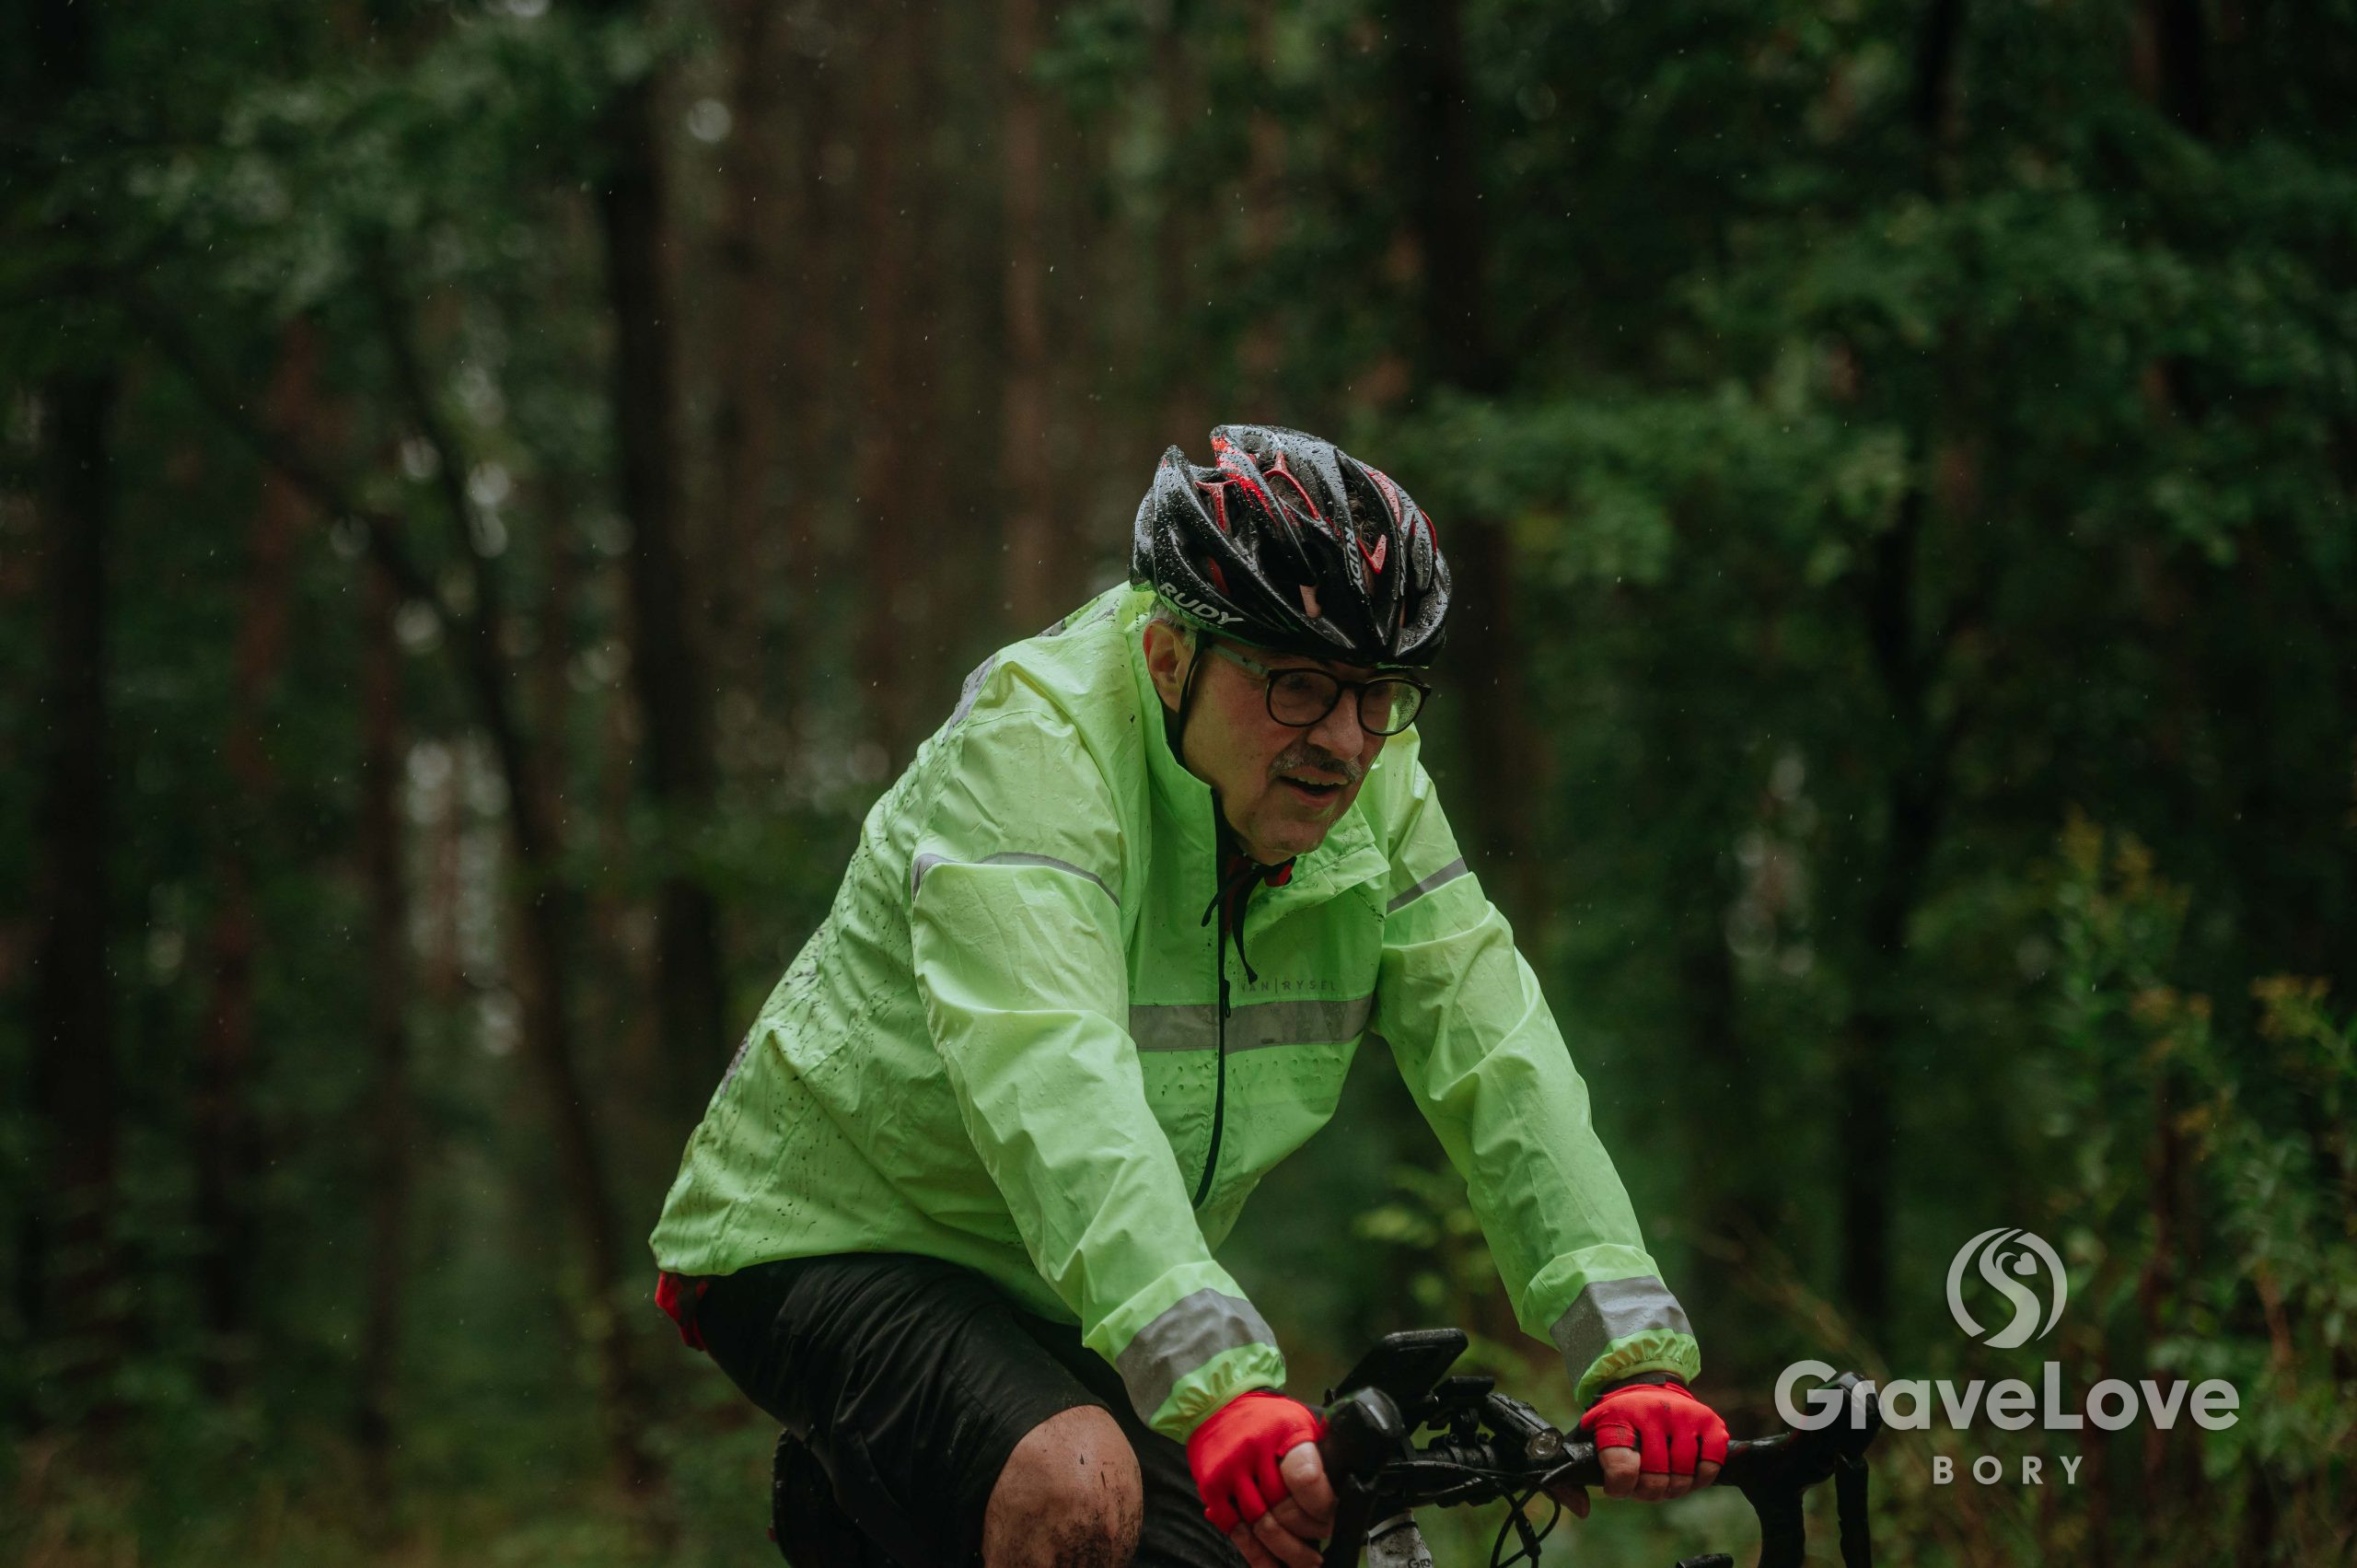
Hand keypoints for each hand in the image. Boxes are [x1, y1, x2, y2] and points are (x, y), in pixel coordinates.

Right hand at [1186, 1391, 1335, 1567]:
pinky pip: (1238, 1532)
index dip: (1322, 1505)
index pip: (1305, 1476)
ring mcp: (1230, 1472)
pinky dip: (1257, 1555)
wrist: (1217, 1404)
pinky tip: (1274, 1565)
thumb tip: (1350, 1483)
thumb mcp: (1298, 1420)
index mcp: (1284, 1431)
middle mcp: (1254, 1451)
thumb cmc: (1265, 1417)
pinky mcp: (1212, 1489)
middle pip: (1286, 1508)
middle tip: (1324, 1535)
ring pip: (1264, 1526)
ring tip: (1308, 1560)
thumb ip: (1319, 1450)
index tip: (1332, 1515)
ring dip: (1289, 1550)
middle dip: (1311, 1530)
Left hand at [1576, 1380, 1727, 1504]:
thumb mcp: (1587, 1437)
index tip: (1617, 1487)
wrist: (1645, 1381)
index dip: (1620, 1488)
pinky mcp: (1709, 1421)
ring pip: (1683, 1476)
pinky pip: (1710, 1466)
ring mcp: (1684, 1415)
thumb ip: (1575, 1478)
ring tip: (1663, 1481)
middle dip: (1647, 1492)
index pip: (1621, 1467)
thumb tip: (1581, 1511)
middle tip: (1643, 1486)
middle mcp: (1652, 1411)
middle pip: (1655, 1479)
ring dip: (1673, 1489)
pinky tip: (1687, 1472)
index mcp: (1617, 1415)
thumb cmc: (1617, 1421)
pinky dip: (1699, 1479)